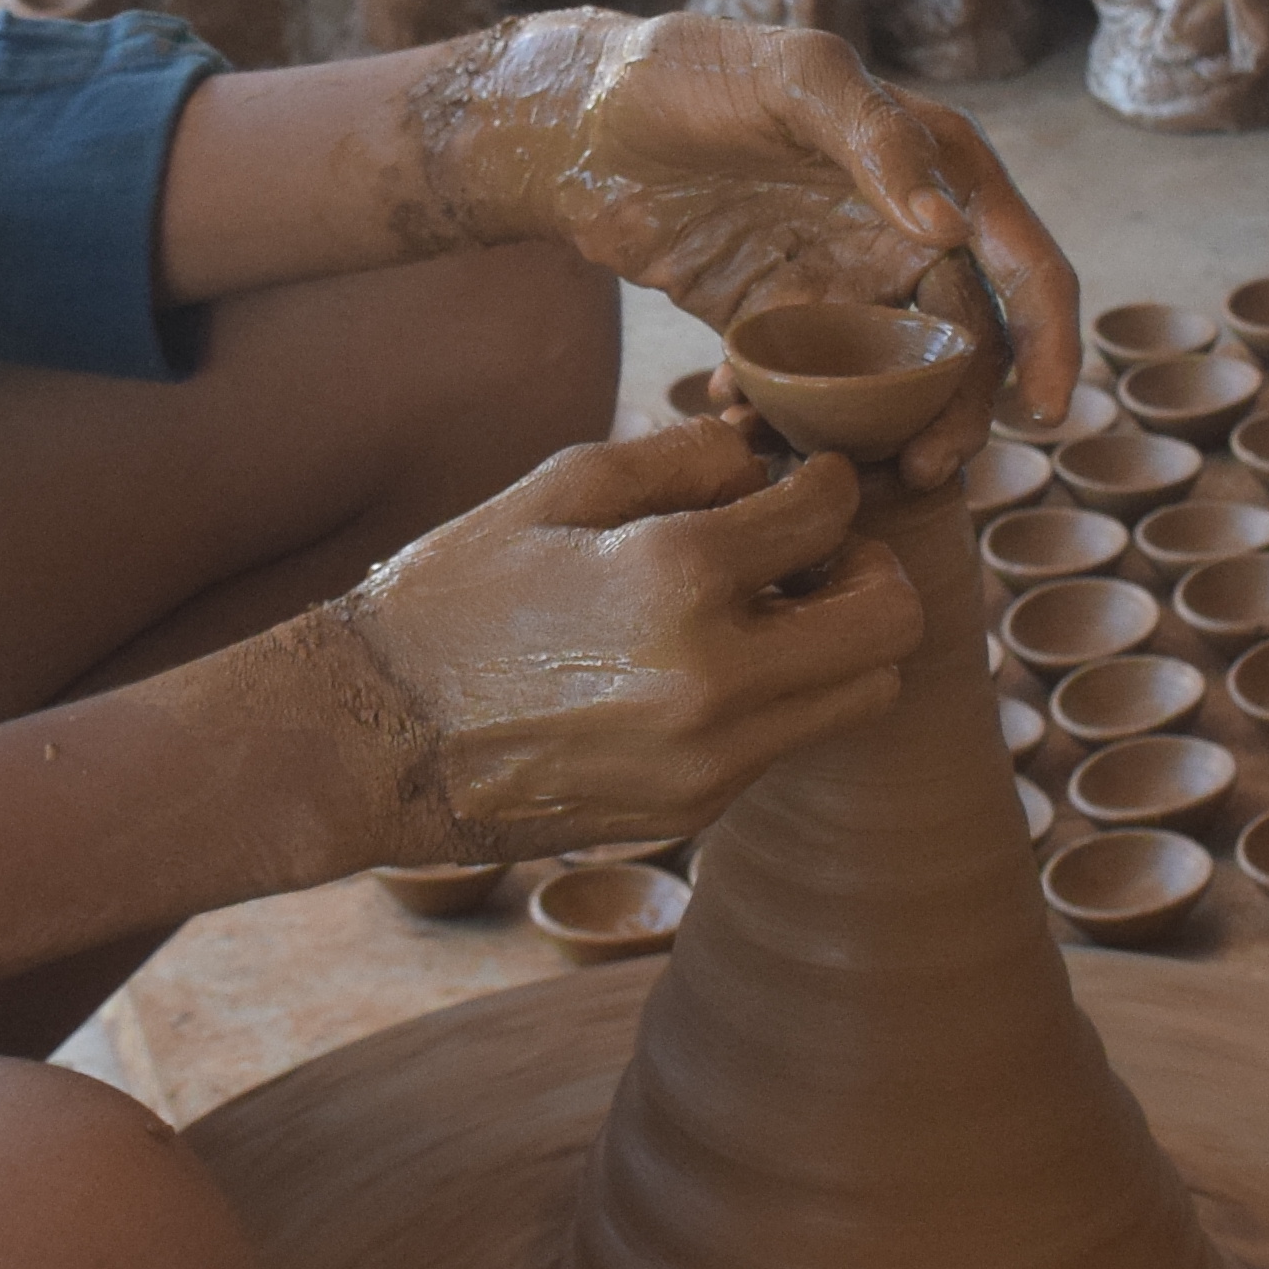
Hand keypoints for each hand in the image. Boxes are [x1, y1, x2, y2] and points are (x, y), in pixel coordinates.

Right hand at [296, 417, 920, 870]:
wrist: (374, 735)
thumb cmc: (461, 591)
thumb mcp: (562, 486)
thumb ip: (685, 458)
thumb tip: (771, 460)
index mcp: (679, 576)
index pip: (832, 512)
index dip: (829, 482)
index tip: (800, 482)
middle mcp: (716, 680)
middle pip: (893, 624)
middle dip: (867, 571)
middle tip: (812, 554)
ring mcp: (712, 759)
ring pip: (864, 696)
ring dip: (840, 644)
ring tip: (766, 614)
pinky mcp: (698, 809)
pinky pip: (792, 741)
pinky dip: (781, 696)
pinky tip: (707, 666)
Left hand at [412, 13, 1080, 486]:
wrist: (582, 118)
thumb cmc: (692, 72)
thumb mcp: (793, 77)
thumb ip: (876, 139)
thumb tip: (947, 226)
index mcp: (938, 170)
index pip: (1025, 266)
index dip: (1050, 341)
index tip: (1044, 412)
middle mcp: (905, 236)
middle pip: (966, 350)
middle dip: (959, 418)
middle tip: (921, 470)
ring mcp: (841, 285)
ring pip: (895, 389)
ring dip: (879, 439)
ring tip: (831, 469)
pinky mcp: (776, 323)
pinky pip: (808, 395)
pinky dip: (786, 422)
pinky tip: (737, 420)